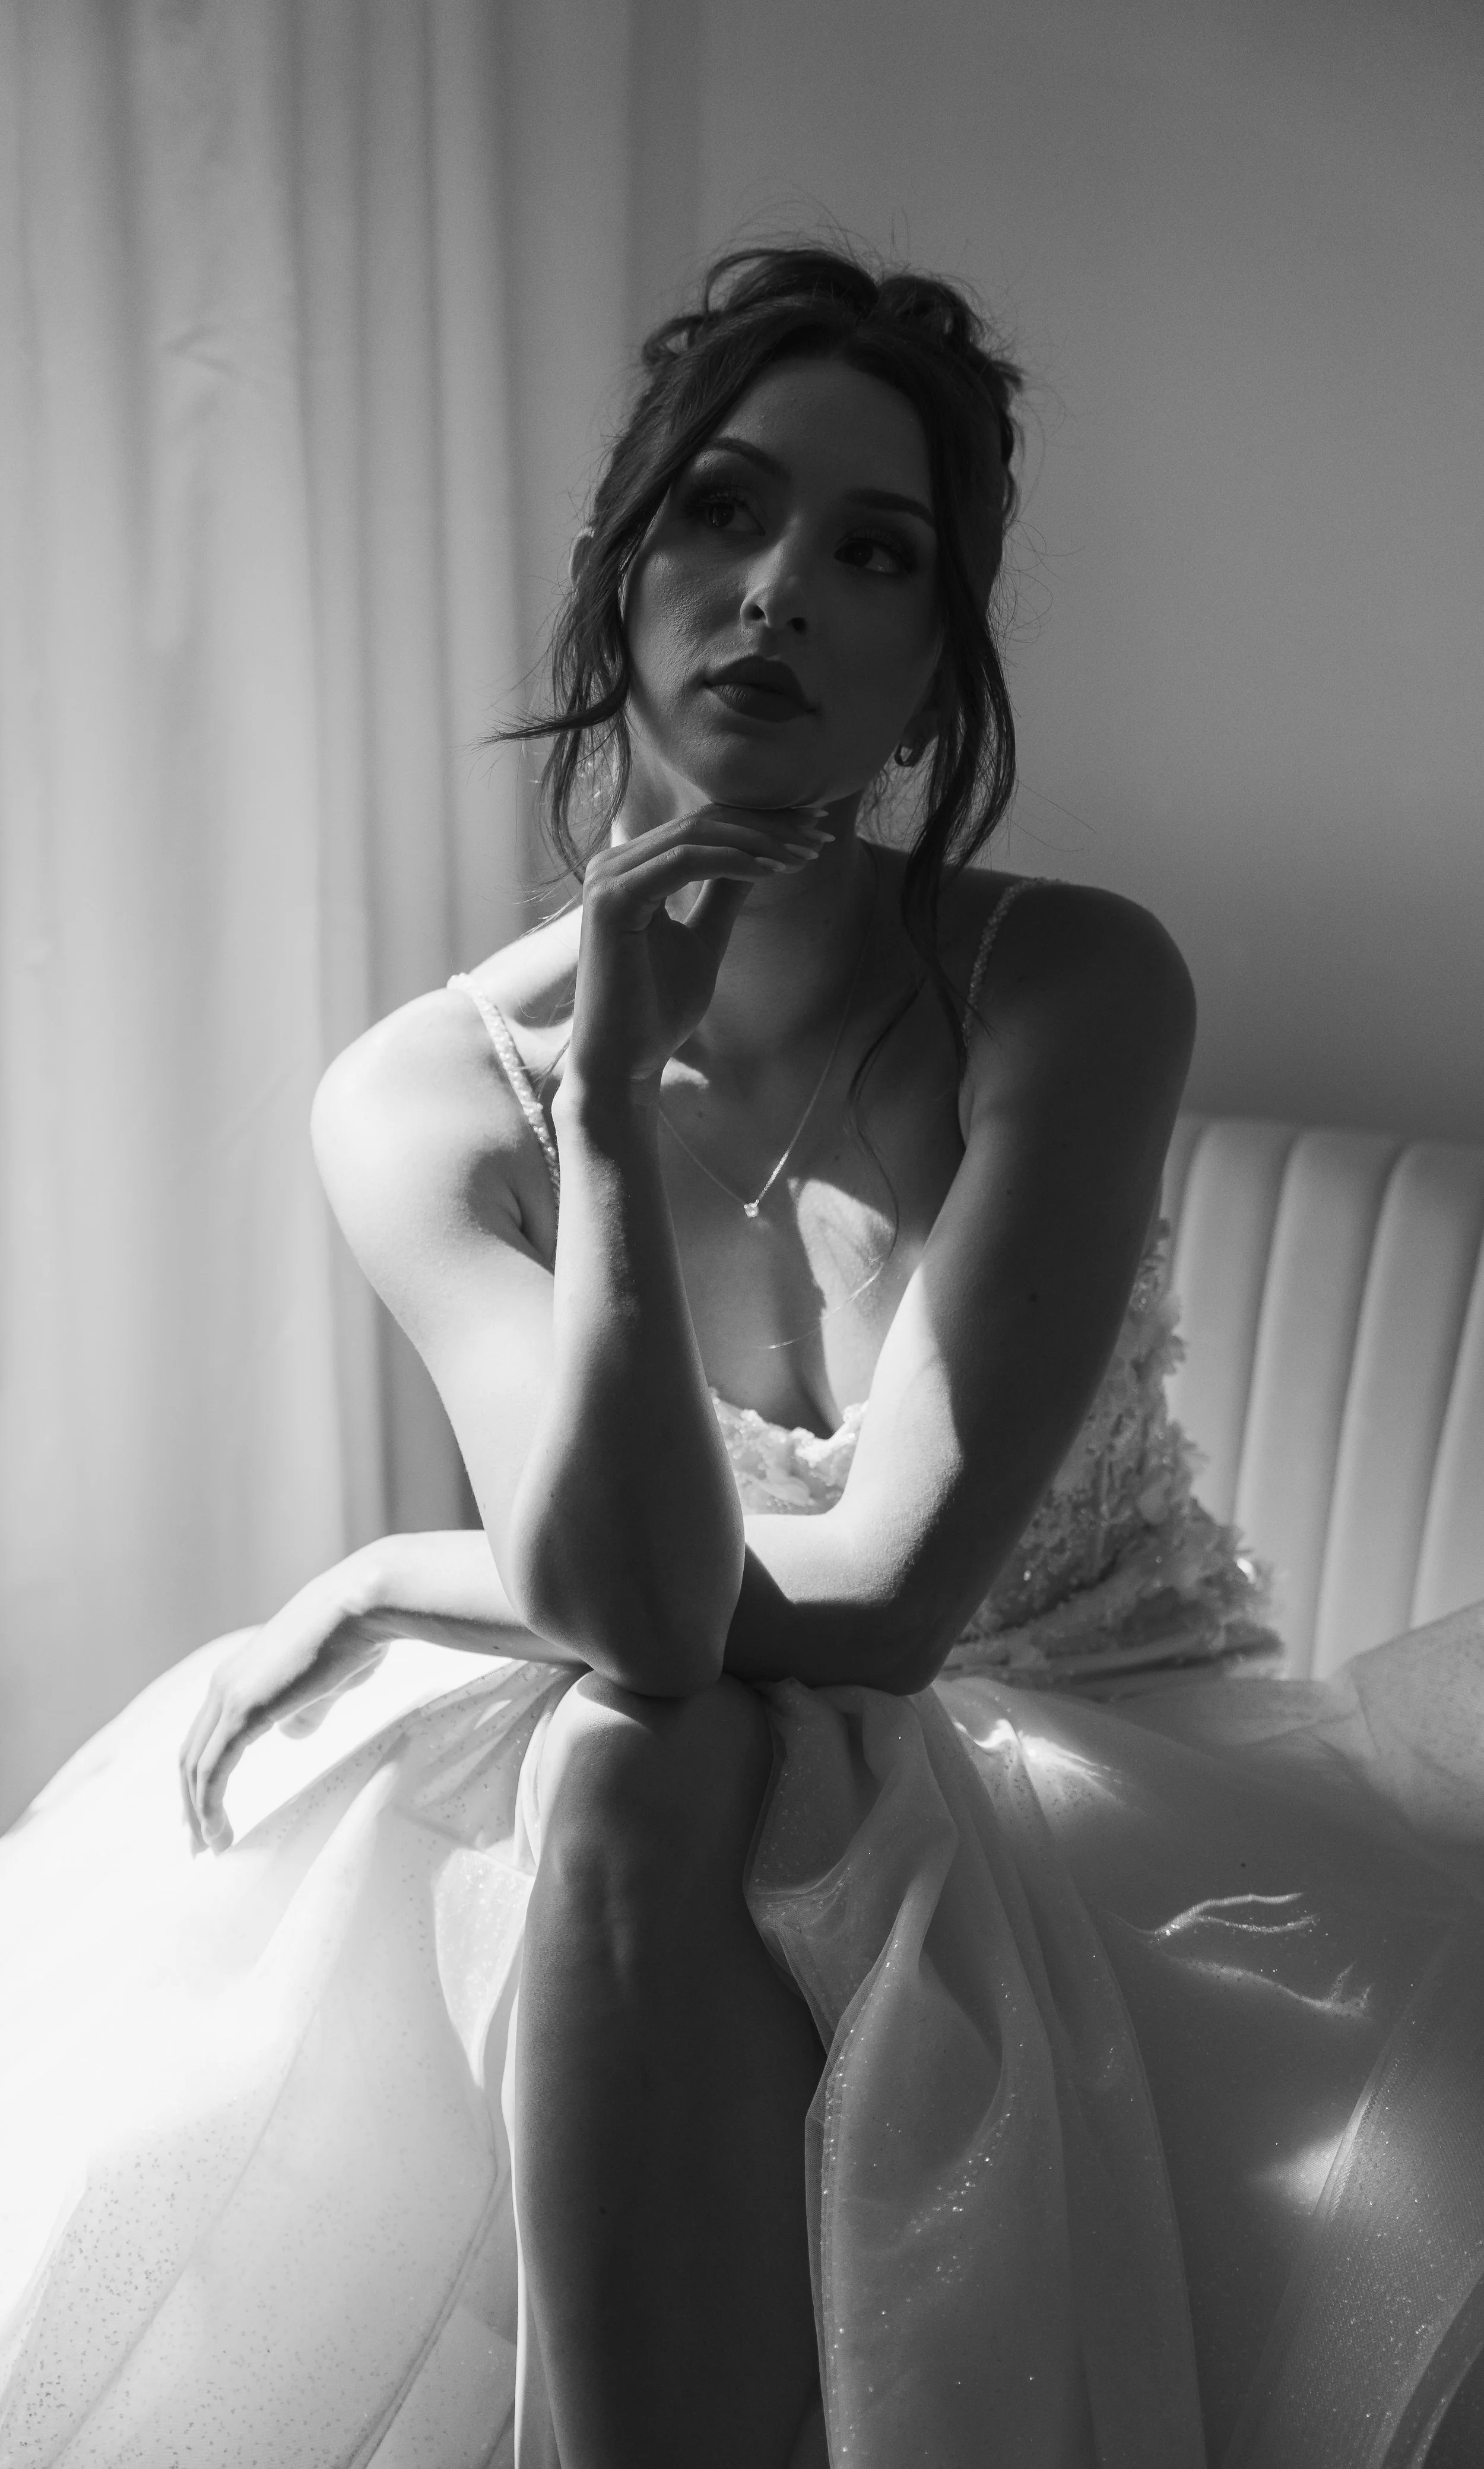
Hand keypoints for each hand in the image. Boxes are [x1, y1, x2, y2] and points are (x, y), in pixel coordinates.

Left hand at [179, 1565, 389, 1853]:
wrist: (360, 1606)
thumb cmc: (353, 1638)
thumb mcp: (326, 1684)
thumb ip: (305, 1710)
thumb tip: (292, 1734)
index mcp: (240, 1677)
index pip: (207, 1738)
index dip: (203, 1779)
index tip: (211, 1816)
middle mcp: (223, 1685)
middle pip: (191, 1755)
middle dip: (192, 1802)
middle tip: (202, 1842)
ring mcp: (229, 1695)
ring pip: (196, 1766)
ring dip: (198, 1810)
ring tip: (211, 1846)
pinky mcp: (243, 1709)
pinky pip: (214, 1768)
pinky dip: (210, 1802)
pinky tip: (218, 1828)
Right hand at [567, 804, 828, 1091]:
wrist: (625, 1062)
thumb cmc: (659, 1010)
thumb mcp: (705, 939)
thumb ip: (723, 894)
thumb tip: (761, 854)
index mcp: (629, 870)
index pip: (701, 826)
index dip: (760, 821)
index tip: (812, 828)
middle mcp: (611, 864)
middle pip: (701, 821)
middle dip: (768, 824)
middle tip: (822, 833)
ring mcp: (607, 878)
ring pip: (696, 834)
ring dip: (759, 841)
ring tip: (807, 854)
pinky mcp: (613, 899)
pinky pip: (685, 862)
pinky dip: (735, 861)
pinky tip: (775, 870)